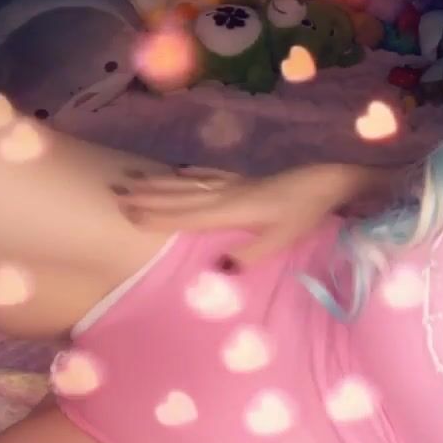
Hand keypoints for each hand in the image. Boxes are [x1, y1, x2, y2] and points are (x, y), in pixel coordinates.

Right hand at [112, 164, 379, 263]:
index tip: (127, 215)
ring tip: (133, 181)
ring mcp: (235, 183)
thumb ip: (249, 255)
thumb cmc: (306, 212)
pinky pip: (208, 175)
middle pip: (180, 196)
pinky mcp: (246, 179)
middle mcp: (227, 193)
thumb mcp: (282, 239)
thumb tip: (215, 270)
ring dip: (161, 184)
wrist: (328, 179)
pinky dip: (189, 174)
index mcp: (233, 210)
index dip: (157, 216)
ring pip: (189, 183)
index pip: (187, 216)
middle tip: (115, 195)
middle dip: (148, 197)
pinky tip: (179, 172)